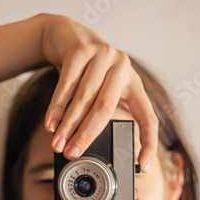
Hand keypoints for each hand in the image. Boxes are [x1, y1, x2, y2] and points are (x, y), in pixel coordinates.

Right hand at [40, 14, 157, 172]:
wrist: (65, 35)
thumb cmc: (82, 69)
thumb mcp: (98, 87)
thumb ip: (97, 110)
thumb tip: (84, 145)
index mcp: (132, 82)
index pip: (147, 116)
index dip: (148, 141)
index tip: (143, 165)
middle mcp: (121, 66)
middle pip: (105, 108)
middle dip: (86, 135)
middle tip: (72, 153)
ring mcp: (102, 55)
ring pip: (83, 98)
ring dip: (67, 125)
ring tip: (57, 143)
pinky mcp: (80, 50)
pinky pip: (66, 85)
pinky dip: (56, 108)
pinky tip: (50, 124)